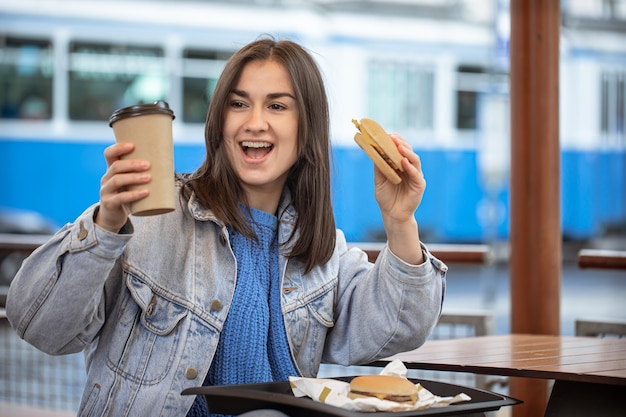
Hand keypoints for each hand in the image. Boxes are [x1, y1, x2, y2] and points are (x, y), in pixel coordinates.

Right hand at [95, 142, 150, 231]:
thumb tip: (168, 162)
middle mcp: (106, 178)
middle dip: (132, 164)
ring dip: (134, 178)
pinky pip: (120, 198)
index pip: (109, 154)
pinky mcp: (109, 203)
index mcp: (111, 170)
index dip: (118, 148)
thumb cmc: (127, 194)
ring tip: (148, 178)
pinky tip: (145, 193)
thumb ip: (143, 173)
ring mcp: (106, 191)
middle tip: (148, 165)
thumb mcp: (131, 182)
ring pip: (117, 180)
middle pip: (115, 166)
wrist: (113, 216)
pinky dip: (133, 195)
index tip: (133, 146)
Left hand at [374, 134, 425, 263]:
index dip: (394, 141)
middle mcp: (409, 168)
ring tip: (399, 146)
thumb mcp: (379, 180)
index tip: (387, 134)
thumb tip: (374, 151)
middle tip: (393, 137)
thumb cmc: (386, 198)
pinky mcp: (419, 185)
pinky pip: (416, 174)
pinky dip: (410, 167)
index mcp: (400, 165)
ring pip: (414, 160)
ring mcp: (415, 176)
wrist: (392, 215)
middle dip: (401, 143)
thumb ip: (379, 167)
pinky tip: (404, 162)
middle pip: (408, 151)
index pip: (399, 149)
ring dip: (407, 152)